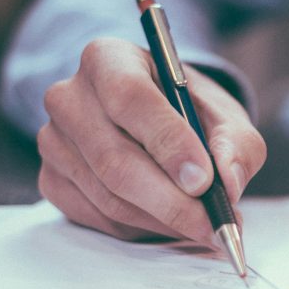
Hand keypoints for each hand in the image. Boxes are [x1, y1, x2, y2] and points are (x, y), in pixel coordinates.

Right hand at [37, 37, 265, 242]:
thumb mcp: (225, 116)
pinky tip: (170, 222)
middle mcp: (69, 97)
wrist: (157, 122)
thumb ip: (236, 144)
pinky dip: (142, 229)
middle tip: (214, 224)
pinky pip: (98, 218)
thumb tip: (228, 183)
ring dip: (163, 220)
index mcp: (108, 59)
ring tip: (203, 226)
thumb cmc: (189, 112)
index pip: (130, 97)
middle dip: (172, 201)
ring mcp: (54, 141)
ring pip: (109, 197)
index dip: (168, 143)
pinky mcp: (52, 180)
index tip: (204, 181)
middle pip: (115, 159)